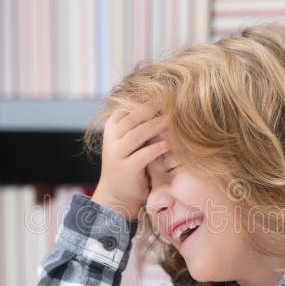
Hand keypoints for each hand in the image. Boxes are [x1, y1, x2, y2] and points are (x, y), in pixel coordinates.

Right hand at [91, 99, 168, 220]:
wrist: (116, 194)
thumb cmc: (128, 162)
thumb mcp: (129, 140)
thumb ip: (138, 123)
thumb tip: (162, 100)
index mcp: (112, 127)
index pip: (126, 106)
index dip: (143, 98)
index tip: (162, 91)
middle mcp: (111, 138)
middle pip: (133, 117)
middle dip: (152, 107)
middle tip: (170, 99)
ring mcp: (117, 154)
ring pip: (137, 134)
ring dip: (156, 125)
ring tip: (173, 118)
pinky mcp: (126, 169)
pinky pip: (143, 155)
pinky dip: (156, 148)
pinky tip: (169, 143)